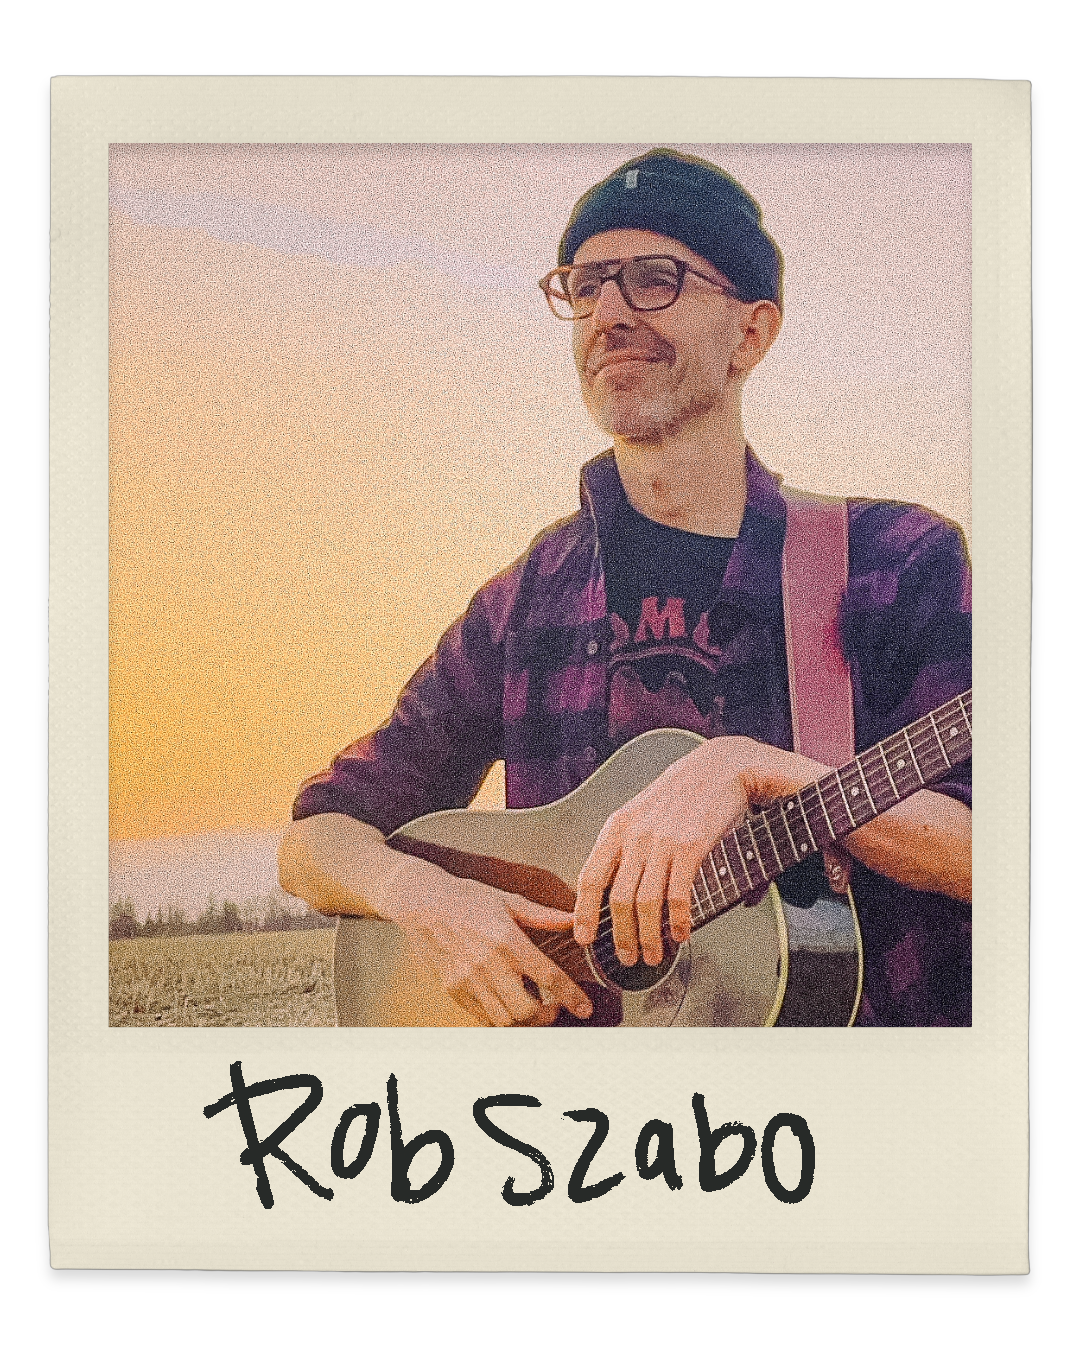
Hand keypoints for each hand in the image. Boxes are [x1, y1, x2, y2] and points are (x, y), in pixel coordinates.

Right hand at [381, 859, 593, 1026]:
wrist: (422, 903)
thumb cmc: (465, 898)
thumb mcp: (507, 900)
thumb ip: (542, 915)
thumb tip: (572, 919)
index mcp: (507, 940)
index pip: (548, 977)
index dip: (571, 996)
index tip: (584, 1007)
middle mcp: (488, 965)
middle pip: (526, 1010)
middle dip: (547, 1015)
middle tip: (553, 1007)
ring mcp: (468, 980)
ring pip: (504, 1020)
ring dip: (523, 1020)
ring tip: (531, 1005)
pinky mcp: (453, 989)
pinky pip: (482, 1017)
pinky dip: (500, 1017)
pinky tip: (506, 1002)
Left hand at [574, 736, 831, 965]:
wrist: (721, 766)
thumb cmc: (684, 794)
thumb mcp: (644, 813)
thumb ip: (632, 847)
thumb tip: (631, 893)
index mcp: (617, 827)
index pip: (590, 877)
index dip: (584, 913)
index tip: (584, 938)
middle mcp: (634, 835)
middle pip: (618, 900)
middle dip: (621, 937)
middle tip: (628, 958)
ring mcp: (661, 841)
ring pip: (645, 904)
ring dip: (649, 937)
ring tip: (655, 954)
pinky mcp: (690, 847)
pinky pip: (678, 895)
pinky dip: (679, 921)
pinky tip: (682, 933)